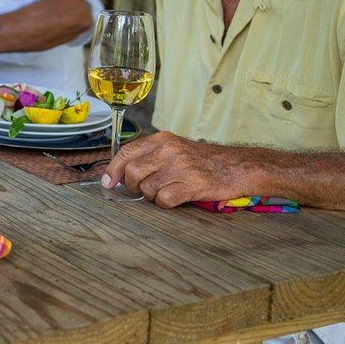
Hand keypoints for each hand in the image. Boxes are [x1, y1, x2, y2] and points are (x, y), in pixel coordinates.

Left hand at [102, 131, 246, 207]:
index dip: (112, 169)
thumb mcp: (175, 148)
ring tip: (167, 191)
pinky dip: (166, 204)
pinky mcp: (191, 185)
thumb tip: (120, 172)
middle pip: (132, 172)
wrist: (238, 167)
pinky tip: (176, 197)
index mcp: (162, 139)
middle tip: (144, 189)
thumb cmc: (203, 160)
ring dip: (152, 196)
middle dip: (133, 186)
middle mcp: (169, 150)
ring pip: (147, 188)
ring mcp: (180, 167)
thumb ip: (150, 155)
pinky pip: (163, 200)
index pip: (127, 152)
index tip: (107, 182)